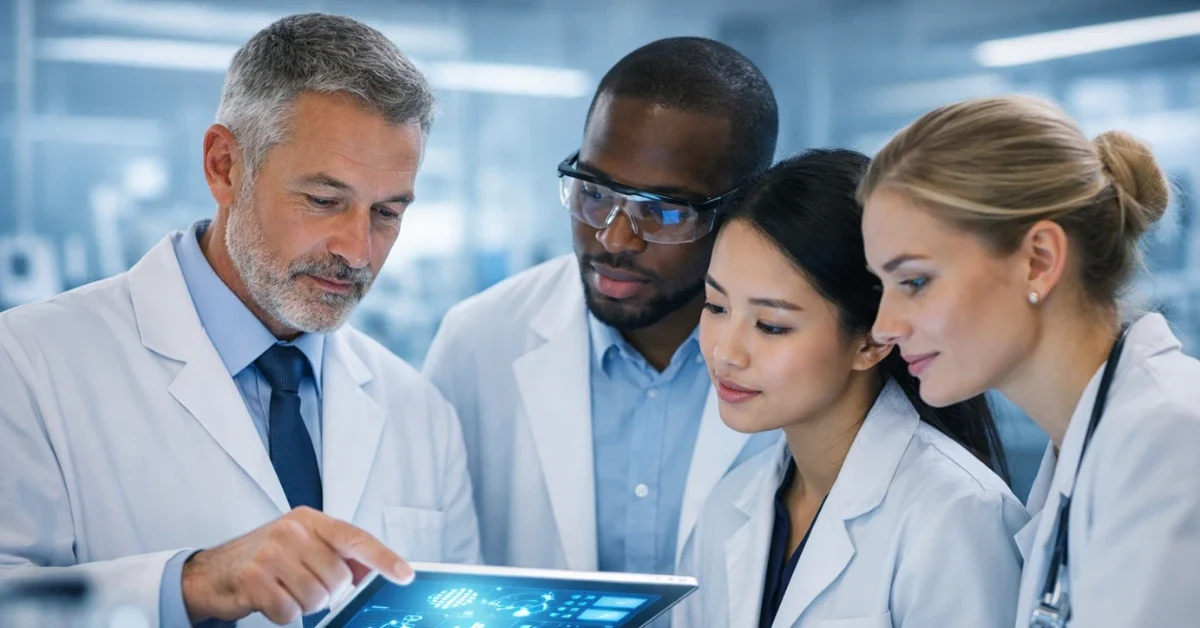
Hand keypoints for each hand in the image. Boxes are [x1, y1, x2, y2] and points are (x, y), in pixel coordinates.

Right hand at [181, 507, 412, 624]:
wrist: (211, 571)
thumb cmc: (264, 557)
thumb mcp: (301, 545)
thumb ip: (335, 554)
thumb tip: (370, 572)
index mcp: (310, 520)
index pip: (355, 538)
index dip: (383, 558)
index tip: (404, 575)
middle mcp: (292, 531)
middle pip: (338, 579)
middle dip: (329, 594)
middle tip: (307, 588)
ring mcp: (271, 553)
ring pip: (317, 598)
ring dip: (305, 605)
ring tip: (286, 591)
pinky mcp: (253, 579)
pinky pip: (290, 613)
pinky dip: (284, 614)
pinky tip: (270, 600)